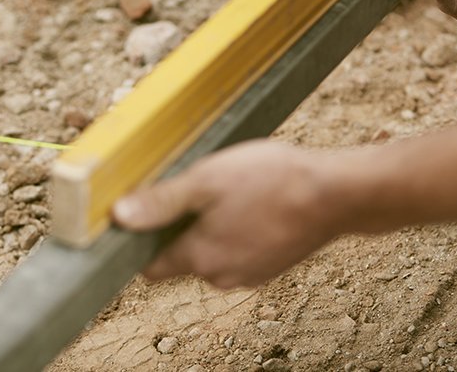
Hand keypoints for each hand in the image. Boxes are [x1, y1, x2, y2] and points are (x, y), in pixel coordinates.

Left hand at [113, 141, 343, 288]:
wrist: (337, 194)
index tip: (145, 211)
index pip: (150, 266)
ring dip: (212, 226)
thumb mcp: (206, 180)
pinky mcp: (272, 265)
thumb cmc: (272, 181)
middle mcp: (220, 275)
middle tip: (196, 186)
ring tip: (230, 190)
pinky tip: (254, 201)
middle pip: (182, 256)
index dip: (141, 240)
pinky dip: (239, 230)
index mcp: (198, 258)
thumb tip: (119, 217)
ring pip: (213, 251)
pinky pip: (240, 249)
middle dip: (181, 226)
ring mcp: (249, 273)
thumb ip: (161, 202)